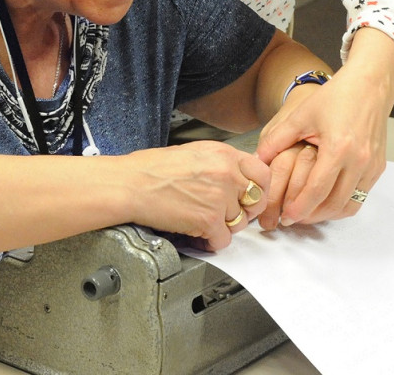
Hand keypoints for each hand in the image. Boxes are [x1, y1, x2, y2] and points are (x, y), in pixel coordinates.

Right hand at [120, 141, 270, 250]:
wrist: (131, 184)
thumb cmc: (151, 169)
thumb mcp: (193, 153)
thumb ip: (220, 164)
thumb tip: (236, 178)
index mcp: (223, 154)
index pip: (263, 173)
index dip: (258, 189)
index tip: (250, 197)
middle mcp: (227, 173)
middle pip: (256, 200)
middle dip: (244, 211)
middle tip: (227, 214)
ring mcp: (220, 197)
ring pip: (240, 223)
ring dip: (223, 226)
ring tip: (203, 221)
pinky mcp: (209, 219)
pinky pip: (223, 240)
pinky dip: (210, 241)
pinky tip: (196, 233)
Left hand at [254, 64, 392, 227]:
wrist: (368, 86)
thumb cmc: (335, 98)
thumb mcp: (301, 116)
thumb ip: (277, 139)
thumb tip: (256, 160)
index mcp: (339, 148)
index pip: (317, 189)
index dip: (299, 207)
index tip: (286, 216)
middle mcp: (359, 161)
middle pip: (334, 203)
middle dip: (311, 215)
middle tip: (292, 218)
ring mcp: (372, 166)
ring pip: (350, 205)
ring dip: (328, 213)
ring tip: (307, 212)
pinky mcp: (378, 167)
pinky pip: (360, 196)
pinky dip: (343, 204)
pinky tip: (326, 200)